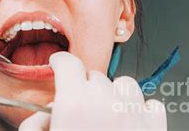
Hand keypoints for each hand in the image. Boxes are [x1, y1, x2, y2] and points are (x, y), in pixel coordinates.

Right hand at [19, 52, 165, 130]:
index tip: (58, 67)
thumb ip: (34, 127)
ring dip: (112, 94)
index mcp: (74, 103)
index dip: (59, 63)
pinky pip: (150, 104)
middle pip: (92, 75)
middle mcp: (105, 103)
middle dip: (82, 86)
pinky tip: (129, 122)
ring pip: (123, 84)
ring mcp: (133, 114)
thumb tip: (40, 119)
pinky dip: (140, 109)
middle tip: (77, 108)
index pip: (68, 63)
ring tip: (105, 113)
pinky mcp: (154, 129)